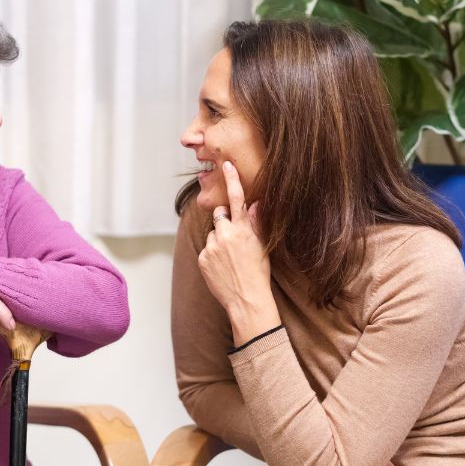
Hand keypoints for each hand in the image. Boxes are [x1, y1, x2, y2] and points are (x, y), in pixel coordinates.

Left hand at [198, 161, 277, 343]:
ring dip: (219, 241)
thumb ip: (257, 223)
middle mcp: (225, 235)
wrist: (246, 300)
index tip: (227, 165)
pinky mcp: (202, 258)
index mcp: (243, 230)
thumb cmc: (259, 274)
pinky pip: (206, 250)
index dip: (232, 180)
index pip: (237, 199)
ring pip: (213, 234)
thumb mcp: (262, 246)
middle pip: (219, 216)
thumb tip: (255, 204)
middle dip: (225, 222)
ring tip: (230, 259)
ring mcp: (211, 247)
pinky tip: (222, 267)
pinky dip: (212, 255)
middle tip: (234, 240)